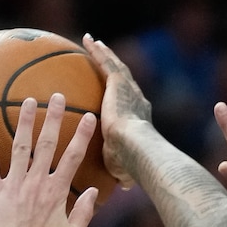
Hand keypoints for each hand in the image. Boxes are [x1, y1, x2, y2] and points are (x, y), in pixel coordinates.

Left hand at [0, 93, 97, 226]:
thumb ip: (84, 214)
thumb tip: (94, 192)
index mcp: (57, 193)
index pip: (74, 157)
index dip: (82, 136)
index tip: (88, 117)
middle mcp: (36, 183)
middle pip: (47, 143)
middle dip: (54, 117)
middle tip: (58, 96)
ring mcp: (13, 185)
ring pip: (20, 146)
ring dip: (25, 121)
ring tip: (28, 101)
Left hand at [83, 33, 151, 188]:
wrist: (136, 151)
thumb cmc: (131, 166)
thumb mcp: (125, 170)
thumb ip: (124, 173)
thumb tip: (126, 185)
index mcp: (138, 120)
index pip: (130, 105)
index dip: (123, 97)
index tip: (116, 93)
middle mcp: (136, 101)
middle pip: (124, 81)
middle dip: (115, 70)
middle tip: (106, 60)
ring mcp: (128, 90)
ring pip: (115, 67)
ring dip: (105, 54)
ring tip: (93, 43)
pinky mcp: (118, 84)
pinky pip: (106, 63)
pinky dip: (98, 51)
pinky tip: (87, 41)